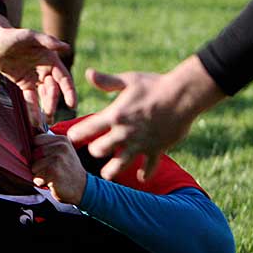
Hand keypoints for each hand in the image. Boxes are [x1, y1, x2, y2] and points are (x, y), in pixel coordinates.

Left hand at [0, 13, 74, 119]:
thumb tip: (66, 47)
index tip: (72, 104)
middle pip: (53, 90)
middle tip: (50, 115)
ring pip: (43, 96)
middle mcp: (45, 69)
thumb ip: (46, 41)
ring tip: (45, 123)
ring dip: (45, 109)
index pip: (64, 78)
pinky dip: (33, 109)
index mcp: (50, 59)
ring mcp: (34, 77)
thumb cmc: (11, 35)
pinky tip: (35, 121)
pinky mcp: (24, 83)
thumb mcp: (28, 36)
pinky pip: (30, 98)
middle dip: (52, 103)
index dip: (69, 91)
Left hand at [31, 131, 87, 203]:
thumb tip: (24, 140)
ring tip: (53, 176)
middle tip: (52, 170)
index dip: (37, 152)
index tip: (48, 159)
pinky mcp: (54, 171)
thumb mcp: (61, 153)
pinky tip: (53, 182)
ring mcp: (58, 158)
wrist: (83, 190)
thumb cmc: (67, 171)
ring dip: (40, 174)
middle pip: (33, 153)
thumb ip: (47, 145)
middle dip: (38, 164)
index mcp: (62, 139)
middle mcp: (61, 146)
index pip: (35, 140)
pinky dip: (41, 182)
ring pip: (33, 166)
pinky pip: (36, 177)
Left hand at [66, 60, 222, 180]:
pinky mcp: (157, 149)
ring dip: (113, 170)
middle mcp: (125, 132)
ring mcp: (141, 143)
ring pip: (121, 164)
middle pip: (101, 149)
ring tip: (107, 175)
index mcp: (114, 115)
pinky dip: (146, 173)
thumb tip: (88, 73)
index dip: (76, 134)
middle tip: (93, 150)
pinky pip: (150, 166)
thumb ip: (107, 81)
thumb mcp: (127, 80)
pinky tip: (142, 178)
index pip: (88, 128)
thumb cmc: (154, 84)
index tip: (70, 138)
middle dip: (95, 150)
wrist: (182, 96)